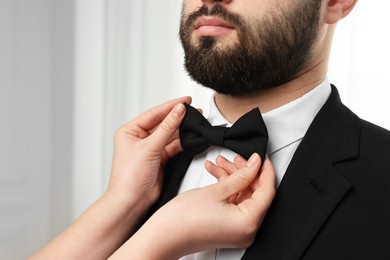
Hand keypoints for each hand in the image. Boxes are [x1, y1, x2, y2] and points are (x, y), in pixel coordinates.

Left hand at [106, 96, 190, 209]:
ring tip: (195, 123)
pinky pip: (173, 146)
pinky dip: (182, 142)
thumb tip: (178, 111)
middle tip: (193, 110)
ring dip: (182, 130)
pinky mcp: (159, 159)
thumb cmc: (129, 176)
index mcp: (130, 131)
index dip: (170, 106)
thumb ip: (166, 128)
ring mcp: (150, 149)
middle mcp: (139, 138)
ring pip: (169, 134)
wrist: (132, 200)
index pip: (154, 113)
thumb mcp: (149, 147)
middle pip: (163, 123)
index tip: (185, 101)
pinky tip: (190, 137)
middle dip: (178, 117)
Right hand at [114, 153, 275, 258]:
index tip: (260, 156)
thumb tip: (255, 164)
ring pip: (243, 196)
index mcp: (248, 223)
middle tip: (237, 158)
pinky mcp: (227, 228)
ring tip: (221, 163)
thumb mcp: (216, 191)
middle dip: (245, 172)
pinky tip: (216, 174)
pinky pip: (234, 203)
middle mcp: (246, 230)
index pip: (267, 191)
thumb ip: (240, 176)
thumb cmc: (182, 221)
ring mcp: (236, 230)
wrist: (163, 236)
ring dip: (233, 178)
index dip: (264, 170)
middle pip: (255, 193)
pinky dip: (227, 188)